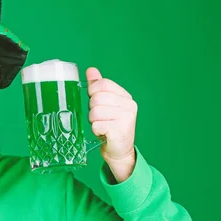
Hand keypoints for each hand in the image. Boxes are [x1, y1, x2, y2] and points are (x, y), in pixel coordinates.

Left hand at [86, 67, 136, 181]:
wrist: (119, 150)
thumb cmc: (109, 126)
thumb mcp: (104, 104)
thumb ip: (98, 87)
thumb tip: (90, 70)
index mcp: (125, 96)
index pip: (102, 84)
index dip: (93, 92)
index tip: (96, 102)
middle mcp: (129, 105)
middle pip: (96, 98)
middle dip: (92, 110)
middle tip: (100, 118)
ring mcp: (126, 118)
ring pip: (94, 112)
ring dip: (93, 121)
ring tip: (102, 126)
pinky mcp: (120, 130)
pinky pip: (97, 125)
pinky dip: (96, 130)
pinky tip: (104, 133)